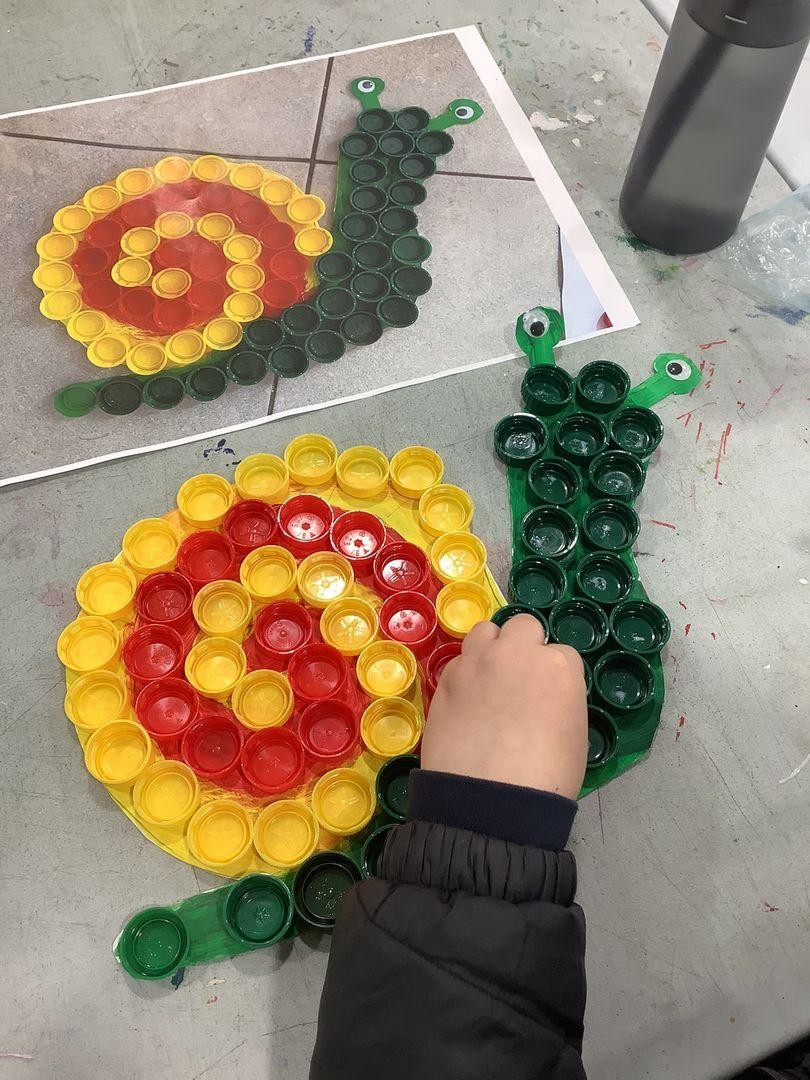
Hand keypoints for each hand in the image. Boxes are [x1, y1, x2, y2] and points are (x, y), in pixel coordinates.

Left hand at [422, 615, 587, 798]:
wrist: (491, 800)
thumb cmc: (547, 777)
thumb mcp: (573, 734)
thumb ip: (559, 700)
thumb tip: (543, 699)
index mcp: (558, 666)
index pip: (561, 653)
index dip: (554, 675)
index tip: (547, 696)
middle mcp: (516, 653)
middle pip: (523, 626)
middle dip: (524, 646)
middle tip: (519, 679)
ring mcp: (477, 662)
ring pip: (484, 631)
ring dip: (491, 647)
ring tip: (489, 677)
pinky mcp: (446, 679)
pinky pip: (459, 661)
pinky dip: (465, 673)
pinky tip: (466, 700)